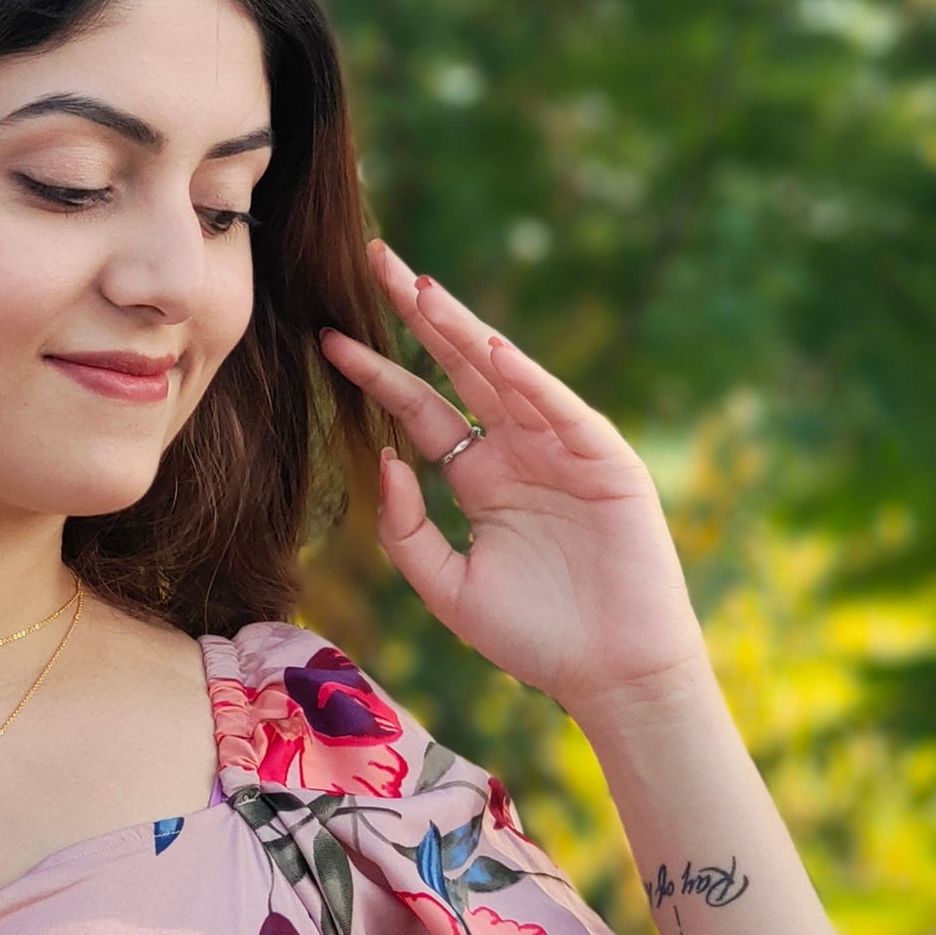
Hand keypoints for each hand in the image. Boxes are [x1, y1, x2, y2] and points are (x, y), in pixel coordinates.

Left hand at [317, 239, 711, 724]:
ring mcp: (561, 450)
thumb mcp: (444, 585)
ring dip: (464, 331)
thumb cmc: (531, 636)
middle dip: (418, 316)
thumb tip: (383, 457)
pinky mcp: (605, 461)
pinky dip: (526, 380)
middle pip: (458, 369)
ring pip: (504, 377)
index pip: (418, 408)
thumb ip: (406, 528)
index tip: (329, 339)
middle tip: (376, 261)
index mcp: (477, 477)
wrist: (607, 673)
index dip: (377, 373)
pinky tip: (488, 349)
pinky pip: (559, 411)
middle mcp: (517, 450)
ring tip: (421, 289)